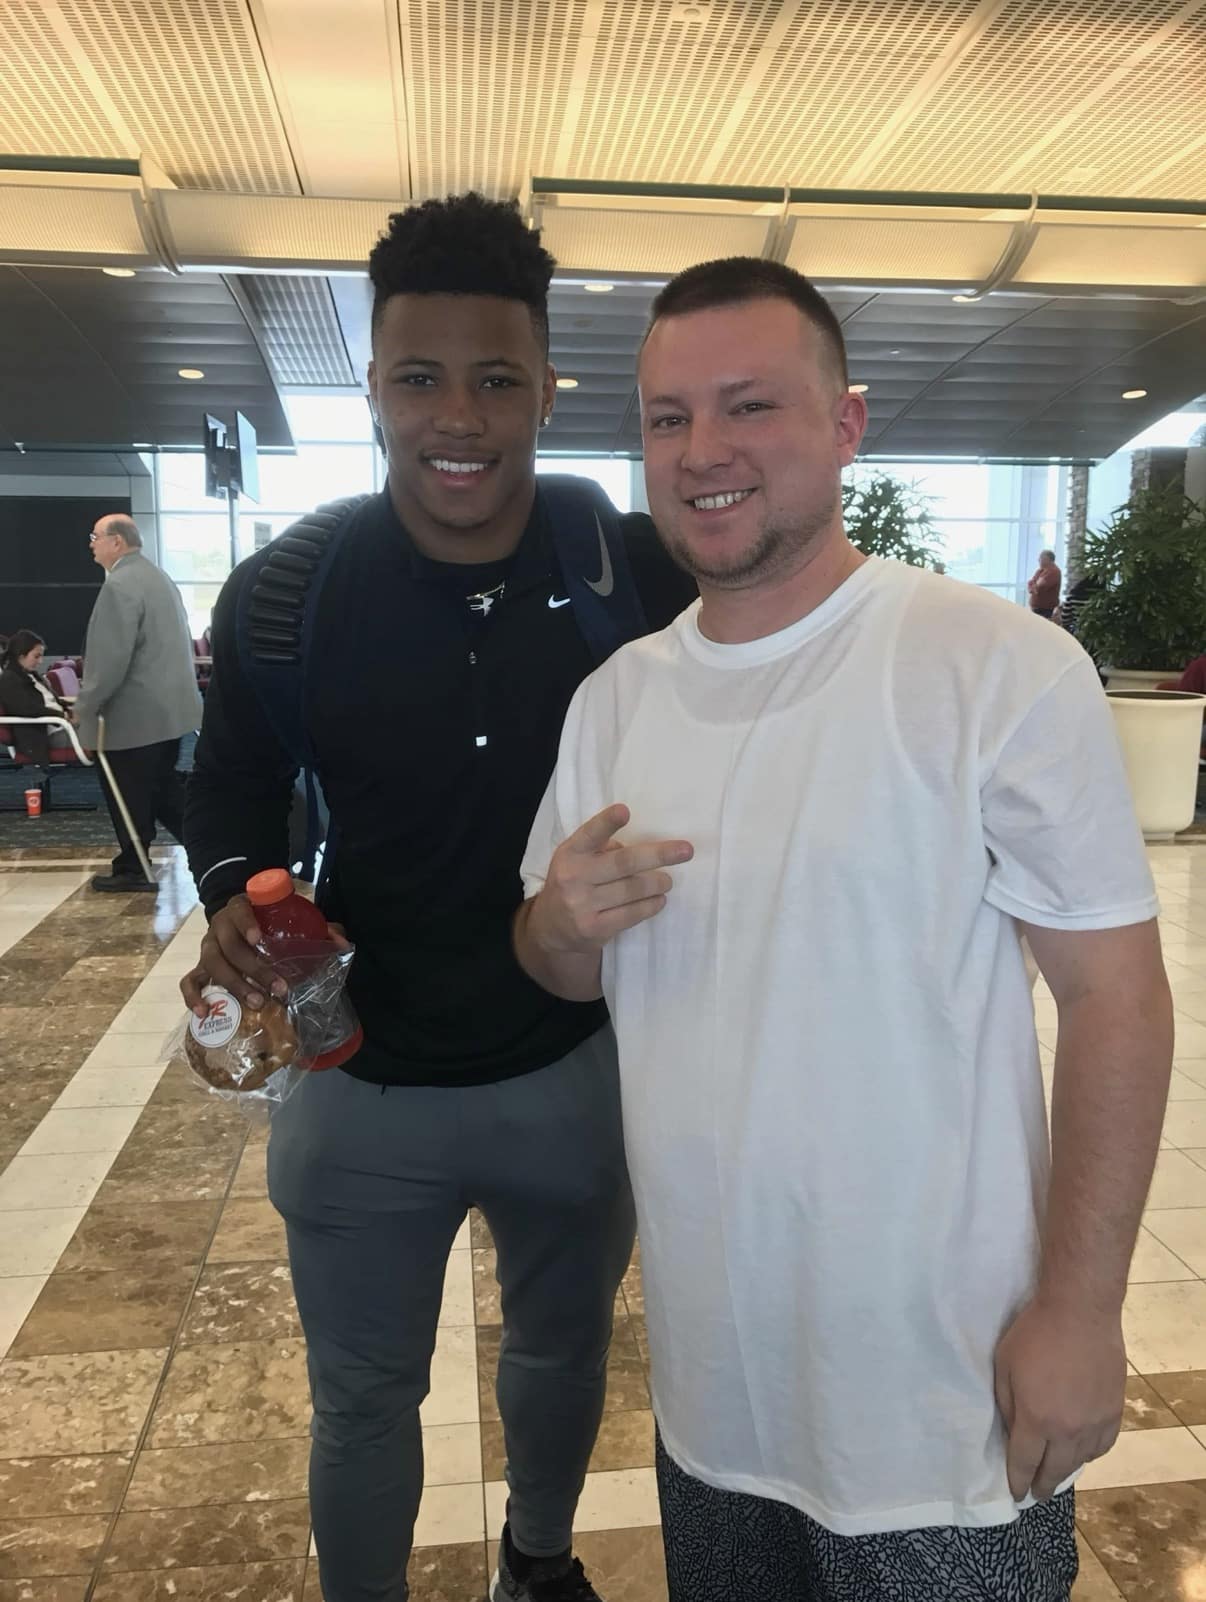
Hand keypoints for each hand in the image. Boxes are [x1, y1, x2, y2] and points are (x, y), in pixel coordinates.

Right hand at [181, 896, 352, 1015]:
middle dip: (254, 969)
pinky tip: (204, 1013)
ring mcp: (207, 947)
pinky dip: (193, 997)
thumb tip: (341, 943)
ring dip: (235, 986)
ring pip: (212, 965)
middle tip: (278, 988)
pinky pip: (189, 981)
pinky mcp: (200, 966)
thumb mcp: (290, 917)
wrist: (236, 917)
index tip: (259, 939)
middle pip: (229, 947)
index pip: (239, 911)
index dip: (246, 923)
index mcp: (239, 907)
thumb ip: (318, 927)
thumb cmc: (269, 920)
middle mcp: (219, 927)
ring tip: (258, 1003)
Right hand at [527, 803, 691, 955]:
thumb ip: (602, 849)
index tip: (625, 811)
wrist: (551, 928)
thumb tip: (642, 850)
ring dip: (657, 884)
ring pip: (632, 890)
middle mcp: (574, 877)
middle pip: (623, 863)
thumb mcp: (577, 859)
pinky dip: (651, 905)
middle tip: (686, 851)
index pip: (589, 835)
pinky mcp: (594, 928)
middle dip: (658, 855)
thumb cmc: (574, 882)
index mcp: (570, 853)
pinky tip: (659, 900)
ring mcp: (582, 905)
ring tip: (667, 881)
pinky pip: (631, 914)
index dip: (606, 822)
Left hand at [994, 1296, 1125, 1501]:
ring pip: (1080, 1461)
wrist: (1080, 1312)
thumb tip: (1014, 1432)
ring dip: (1066, 1470)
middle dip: (1042, 1485)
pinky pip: (1103, 1445)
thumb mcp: (1004, 1366)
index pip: (1025, 1463)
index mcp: (1036, 1419)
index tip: (1017, 1494)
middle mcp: (1067, 1430)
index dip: (1018, 1482)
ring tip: (1056, 1472)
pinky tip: (1083, 1451)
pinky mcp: (1114, 1411)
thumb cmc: (1034, 1333)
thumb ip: (1007, 1404)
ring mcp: (1094, 1422)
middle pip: (1054, 1470)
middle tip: (1036, 1493)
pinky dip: (1090, 1453)